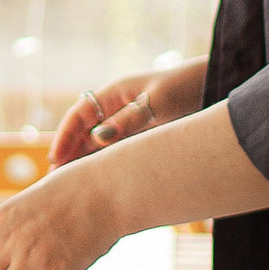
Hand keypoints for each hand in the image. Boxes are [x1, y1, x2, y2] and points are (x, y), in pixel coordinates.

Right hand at [50, 65, 202, 167]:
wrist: (215, 84)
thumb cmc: (187, 87)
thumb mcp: (159, 103)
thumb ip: (130, 120)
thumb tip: (97, 138)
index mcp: (116, 92)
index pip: (80, 114)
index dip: (65, 136)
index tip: (55, 159)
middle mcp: (118, 105)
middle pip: (84, 130)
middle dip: (68, 153)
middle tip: (54, 180)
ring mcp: (129, 120)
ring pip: (98, 142)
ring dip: (84, 160)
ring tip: (71, 185)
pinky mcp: (142, 133)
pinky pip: (116, 148)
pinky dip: (104, 162)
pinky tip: (100, 180)